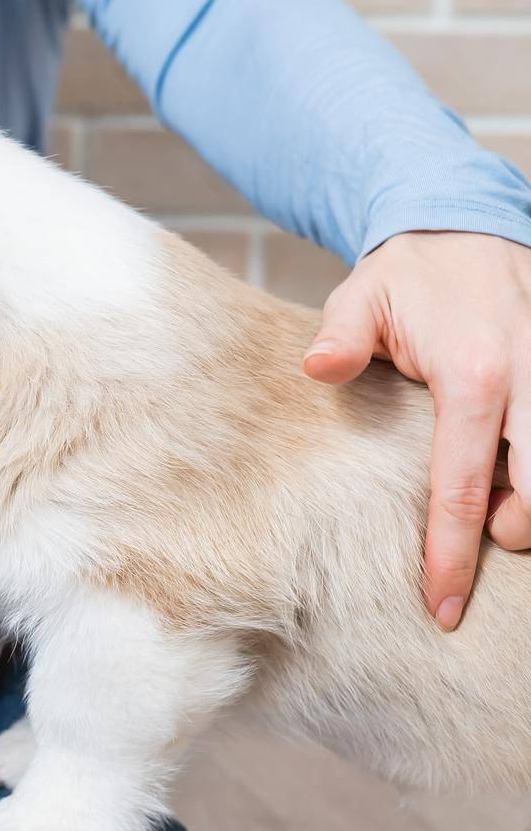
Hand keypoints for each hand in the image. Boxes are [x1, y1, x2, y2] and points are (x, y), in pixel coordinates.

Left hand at [303, 230, 530, 629]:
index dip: (453, 556)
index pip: (462, 487)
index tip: (443, 609)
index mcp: (473, 373)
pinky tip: (515, 473)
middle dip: (513, 533)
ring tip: (498, 505)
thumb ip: (341, 339)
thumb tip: (320, 370)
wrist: (467, 221)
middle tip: (481, 537)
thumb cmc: (408, 274)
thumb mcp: (360, 296)